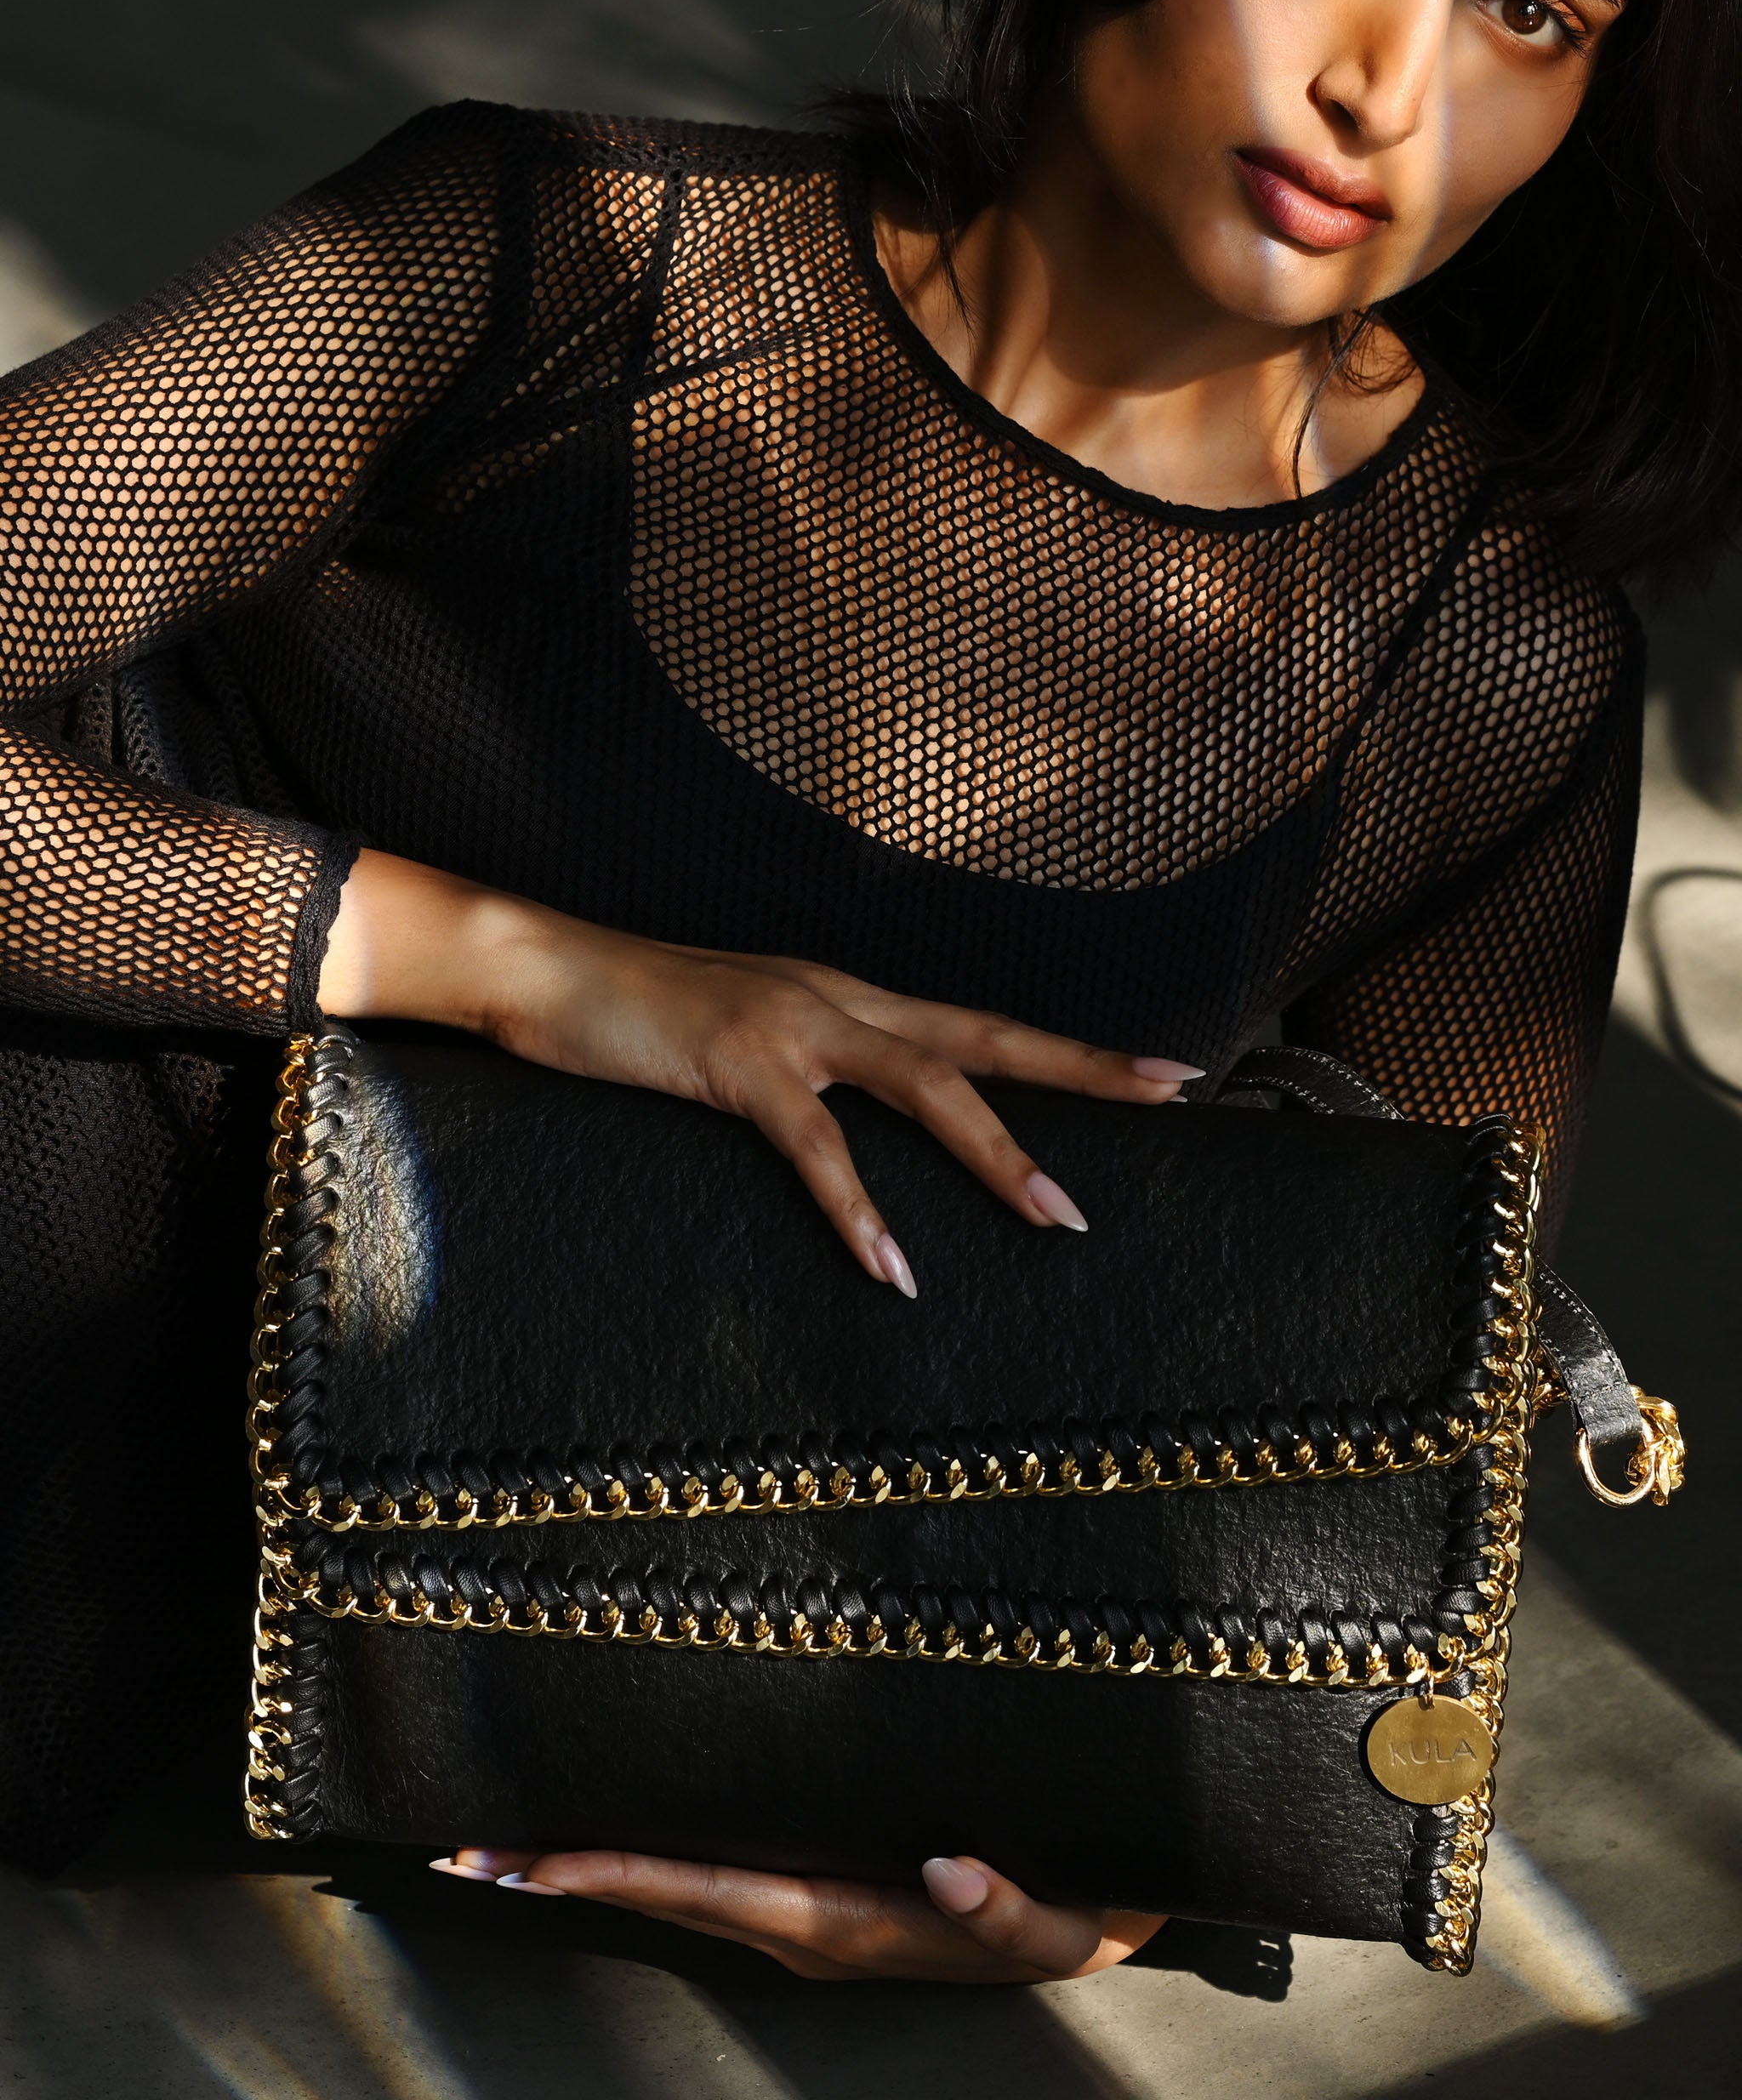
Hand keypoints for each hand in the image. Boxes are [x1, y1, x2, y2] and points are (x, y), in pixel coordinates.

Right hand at [320, 849, 1200, 1292]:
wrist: (539, 965)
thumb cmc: (634, 1011)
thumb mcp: (740, 1035)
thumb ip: (803, 1072)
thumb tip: (851, 1126)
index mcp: (843, 995)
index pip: (978, 1024)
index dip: (1069, 1049)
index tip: (1157, 1068)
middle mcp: (836, 998)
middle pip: (983, 1037)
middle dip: (1082, 1072)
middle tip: (1173, 1093)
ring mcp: (790, 1024)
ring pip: (925, 1086)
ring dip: (996, 1153)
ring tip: (1061, 1216)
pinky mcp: (736, 1063)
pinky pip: (816, 1147)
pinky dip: (858, 1210)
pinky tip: (894, 1266)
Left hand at [429, 1846, 1164, 1981]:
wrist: (1088, 1931)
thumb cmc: (1070, 1908)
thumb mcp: (1056, 1921)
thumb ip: (1004, 1908)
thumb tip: (951, 1868)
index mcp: (841, 1923)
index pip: (707, 1891)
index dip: (619, 1874)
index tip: (536, 1862)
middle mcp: (802, 1928)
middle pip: (660, 1899)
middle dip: (559, 1879)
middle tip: (460, 1855)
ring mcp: (801, 1922)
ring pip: (672, 1894)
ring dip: (582, 1876)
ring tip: (495, 1853)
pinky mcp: (813, 1903)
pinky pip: (704, 1884)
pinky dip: (636, 1867)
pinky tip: (598, 1844)